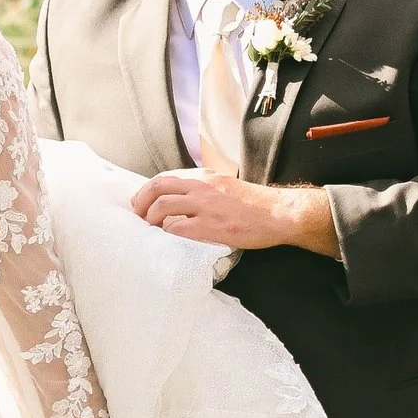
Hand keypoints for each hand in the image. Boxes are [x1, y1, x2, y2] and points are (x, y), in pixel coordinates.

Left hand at [128, 169, 338, 256]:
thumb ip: (204, 190)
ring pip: (163, 206)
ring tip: (152, 229)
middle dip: (141, 202)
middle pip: (158, 187)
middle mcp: (202, 187)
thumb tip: (181, 200)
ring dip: (151, 219)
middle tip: (138, 216)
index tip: (142, 202)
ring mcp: (206, 206)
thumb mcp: (225, 187)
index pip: (166, 177)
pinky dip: (167, 234)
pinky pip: (178, 229)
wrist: (279, 213)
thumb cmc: (254, 204)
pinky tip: (169, 240)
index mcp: (205, 177)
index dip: (148, 190)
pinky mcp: (212, 226)